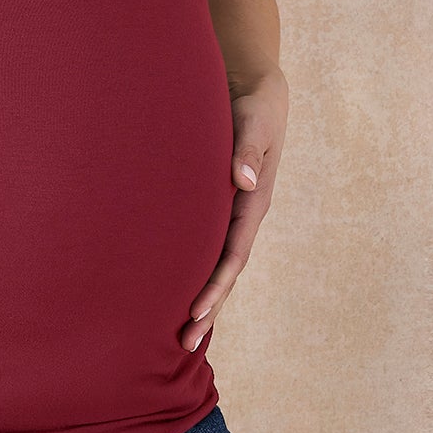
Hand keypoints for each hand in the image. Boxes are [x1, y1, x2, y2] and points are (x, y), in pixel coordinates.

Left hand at [181, 66, 288, 351]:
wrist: (256, 89)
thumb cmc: (253, 104)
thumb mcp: (254, 121)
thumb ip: (249, 149)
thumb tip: (246, 181)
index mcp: (254, 203)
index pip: (233, 253)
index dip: (215, 284)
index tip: (195, 311)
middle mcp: (244, 214)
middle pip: (225, 271)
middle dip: (208, 308)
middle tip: (186, 344)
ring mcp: (232, 213)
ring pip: (215, 264)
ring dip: (201, 298)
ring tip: (181, 335)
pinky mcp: (219, 205)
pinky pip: (206, 246)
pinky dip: (195, 272)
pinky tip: (176, 291)